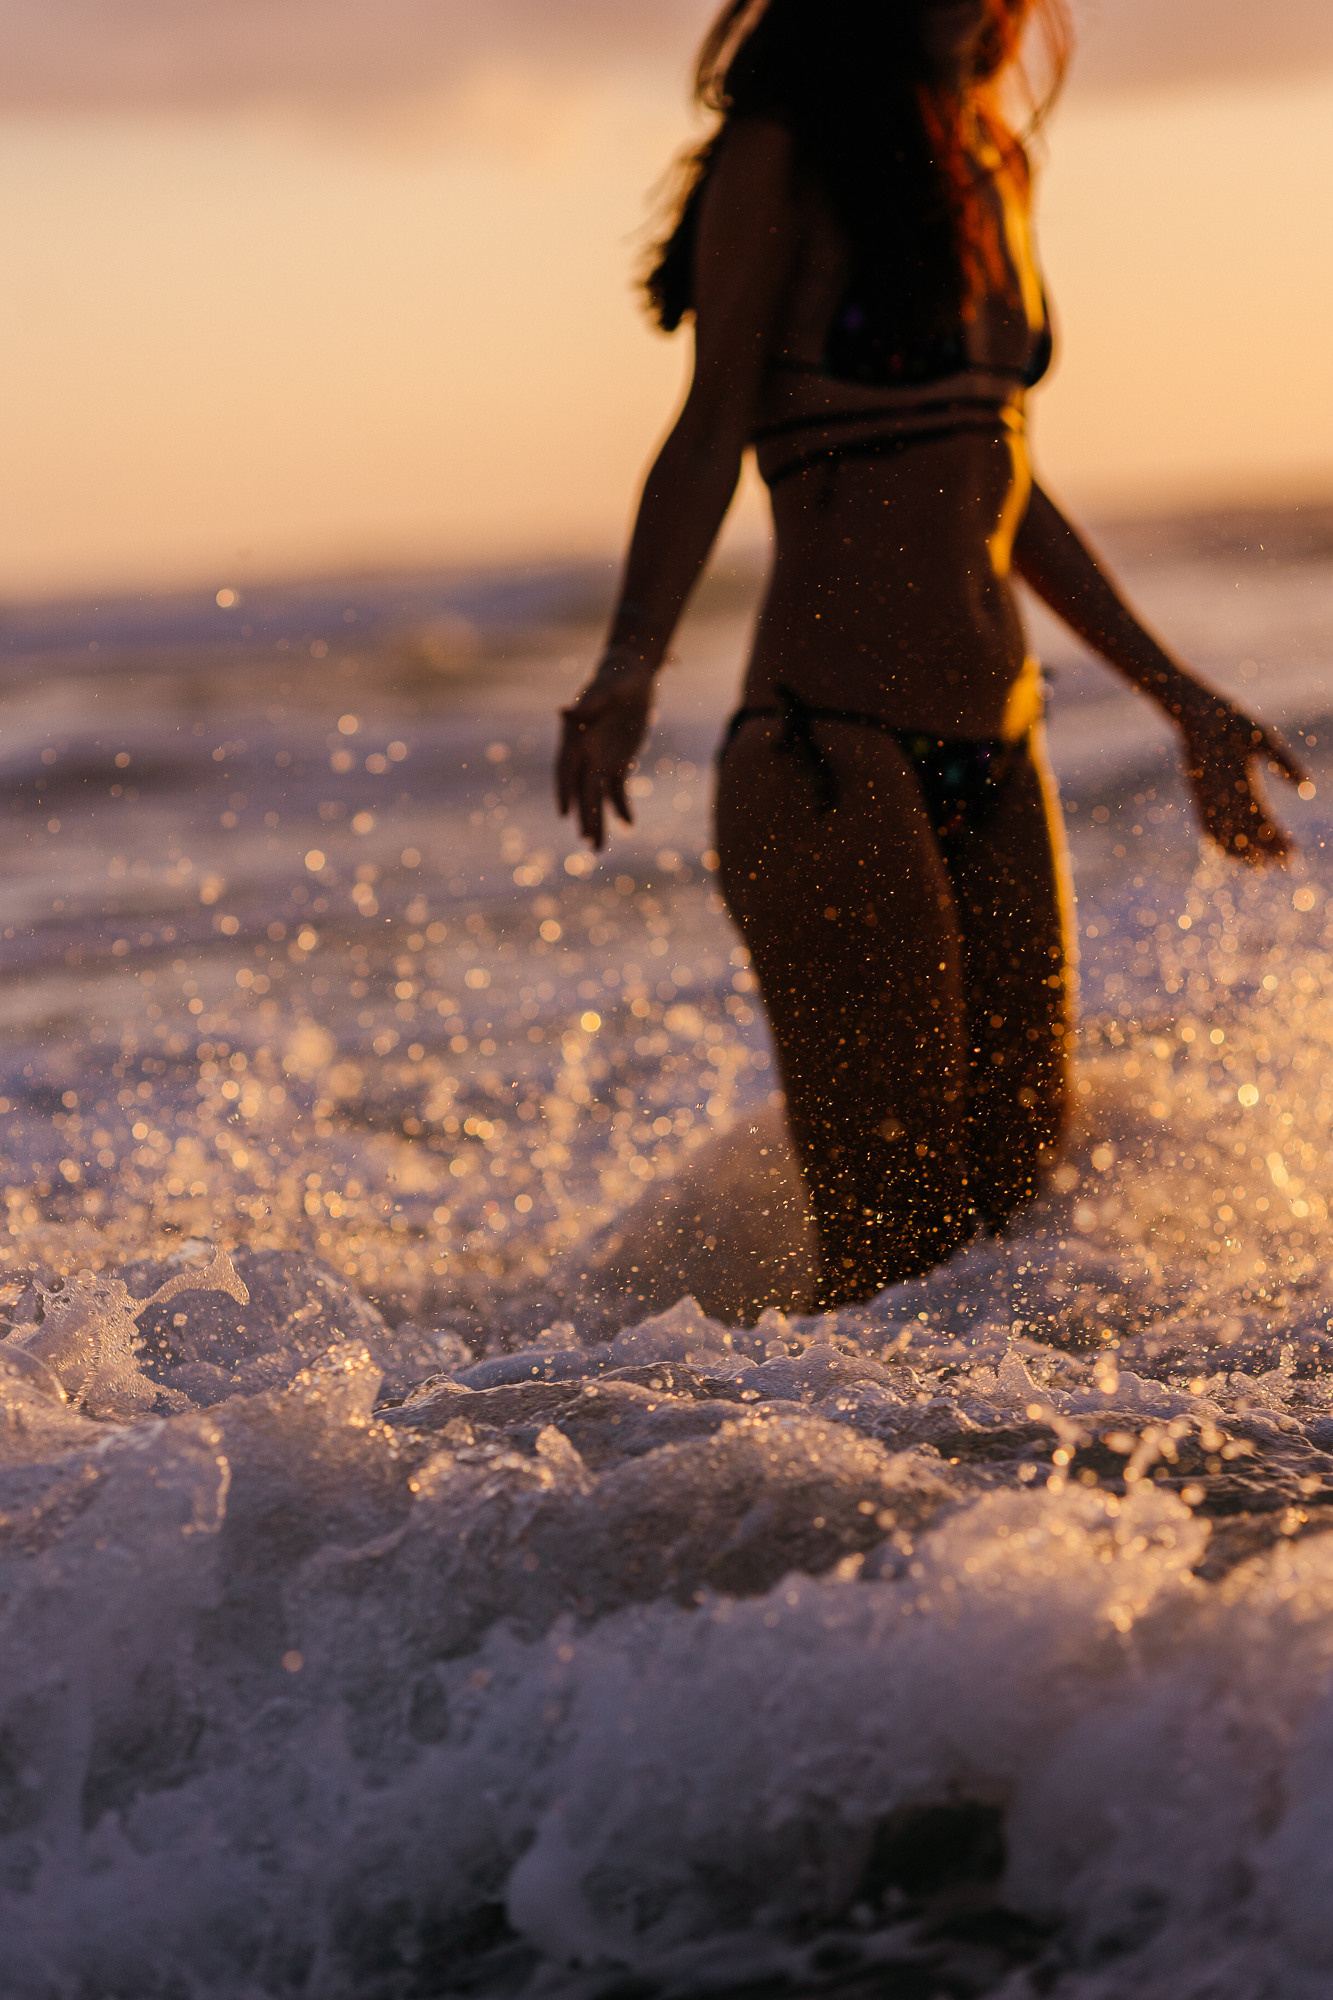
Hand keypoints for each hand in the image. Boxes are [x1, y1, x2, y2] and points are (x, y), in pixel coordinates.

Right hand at [555, 654, 655, 848]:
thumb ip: (591, 700)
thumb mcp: (608, 685)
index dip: (565, 790)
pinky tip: (628, 825)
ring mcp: (601, 760)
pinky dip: (622, 807)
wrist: (632, 674)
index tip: (564, 813)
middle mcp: (585, 752)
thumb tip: (564, 710)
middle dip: (586, 816)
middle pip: (584, 790)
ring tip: (597, 847)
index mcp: (576, 736)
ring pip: (598, 796)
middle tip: (589, 843)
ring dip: (599, 821)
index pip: (566, 768)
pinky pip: (618, 790)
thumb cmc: (617, 675)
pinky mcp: (619, 763)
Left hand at [1174, 689, 1307, 864]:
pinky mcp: (1198, 793)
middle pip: (1251, 834)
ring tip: (1257, 867)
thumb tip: (1307, 788)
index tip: (1294, 856)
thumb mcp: (1266, 742)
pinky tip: (1225, 852)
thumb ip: (1284, 764)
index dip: (1280, 841)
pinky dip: (1215, 837)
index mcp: (1250, 789)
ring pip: (1229, 833)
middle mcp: (1232, 799)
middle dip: (1265, 851)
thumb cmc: (1234, 724)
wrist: (1202, 713)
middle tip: (1278, 868)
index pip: (1268, 823)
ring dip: (1242, 851)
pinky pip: (1205, 822)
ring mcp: (1215, 797)